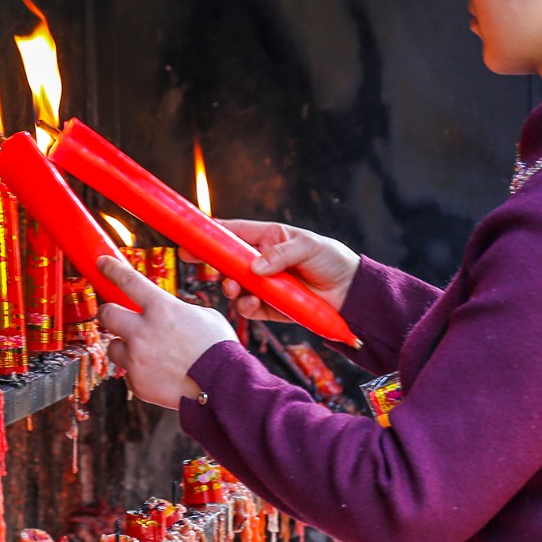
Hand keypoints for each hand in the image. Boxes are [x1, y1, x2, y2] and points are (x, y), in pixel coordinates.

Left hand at [95, 256, 237, 408]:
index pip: (128, 280)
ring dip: (126, 346)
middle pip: (106, 313)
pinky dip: (140, 371)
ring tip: (149, 353)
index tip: (103, 264)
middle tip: (118, 315)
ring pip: (114, 346)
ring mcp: (137, 359)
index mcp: (162, 308)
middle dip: (110, 312)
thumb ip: (176, 310)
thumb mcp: (204, 316)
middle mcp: (143, 332)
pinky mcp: (137, 383)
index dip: (112, 269)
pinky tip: (160, 373)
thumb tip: (165, 313)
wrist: (224, 388)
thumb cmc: (219, 350)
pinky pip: (129, 372)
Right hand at [182, 220, 358, 323]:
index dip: (210, 236)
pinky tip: (251, 303)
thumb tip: (254, 267)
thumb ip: (280, 254)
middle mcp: (261, 261)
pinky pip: (248, 308)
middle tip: (209, 271)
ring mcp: (263, 285)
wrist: (351, 294)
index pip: (233, 233)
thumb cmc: (332, 260)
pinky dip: (245, 307)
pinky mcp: (269, 307)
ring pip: (234, 286)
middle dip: (215, 266)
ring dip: (230, 288)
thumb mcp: (309, 246)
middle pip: (227, 262)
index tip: (190, 241)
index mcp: (267, 238)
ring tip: (235, 289)